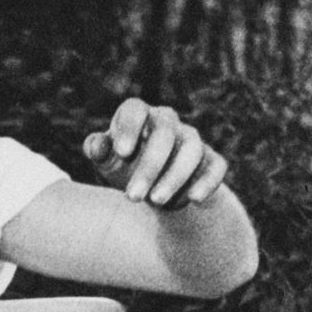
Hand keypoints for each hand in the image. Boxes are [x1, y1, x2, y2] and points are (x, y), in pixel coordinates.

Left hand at [83, 100, 226, 207]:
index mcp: (139, 115)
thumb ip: (99, 151)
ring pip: (191, 150)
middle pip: (164, 133)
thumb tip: (95, 146)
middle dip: (149, 166)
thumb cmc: (125, 166)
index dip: (129, 128)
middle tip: (132, 197)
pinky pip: (216, 166)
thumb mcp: (108, 161)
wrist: (154, 187)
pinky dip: (208, 181)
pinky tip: (194, 199)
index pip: (135, 110)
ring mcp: (191, 139)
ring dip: (174, 177)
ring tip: (155, 202)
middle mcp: (167, 121)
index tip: (121, 152)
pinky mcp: (210, 160)